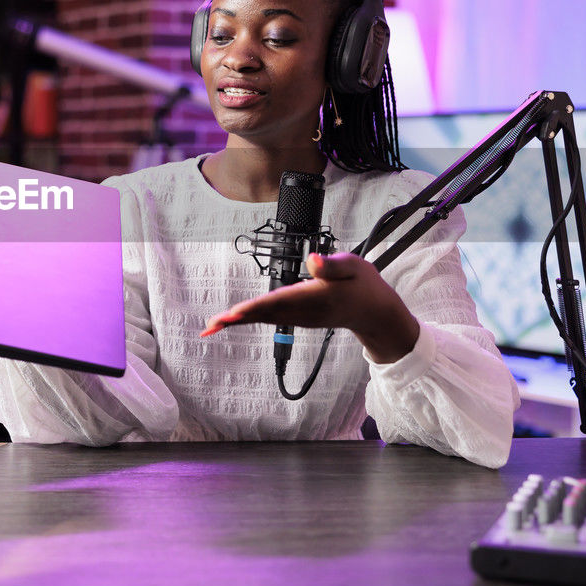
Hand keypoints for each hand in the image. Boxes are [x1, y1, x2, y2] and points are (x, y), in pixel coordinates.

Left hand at [201, 252, 419, 362]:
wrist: (374, 313)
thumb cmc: (363, 286)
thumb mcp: (354, 266)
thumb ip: (332, 265)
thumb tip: (312, 260)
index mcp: (314, 297)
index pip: (279, 301)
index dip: (255, 306)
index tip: (234, 312)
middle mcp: (303, 312)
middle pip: (264, 314)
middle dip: (237, 319)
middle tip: (210, 325)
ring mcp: (300, 318)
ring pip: (264, 319)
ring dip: (239, 321)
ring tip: (213, 325)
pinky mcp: (298, 319)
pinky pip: (269, 319)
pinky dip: (250, 319)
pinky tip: (234, 319)